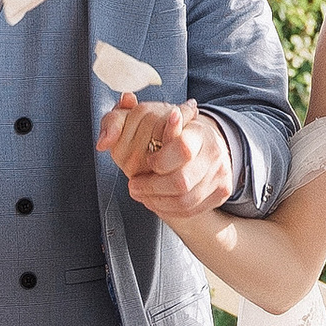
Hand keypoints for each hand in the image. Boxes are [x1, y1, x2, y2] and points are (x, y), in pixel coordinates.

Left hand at [98, 94, 235, 216]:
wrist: (206, 142)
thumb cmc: (170, 129)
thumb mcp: (144, 116)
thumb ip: (119, 121)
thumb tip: (104, 141)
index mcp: (197, 130)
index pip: (182, 148)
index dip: (159, 161)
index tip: (147, 162)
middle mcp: (213, 151)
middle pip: (180, 181)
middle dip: (151, 188)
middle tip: (134, 185)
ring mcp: (220, 173)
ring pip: (184, 200)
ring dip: (156, 201)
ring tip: (142, 194)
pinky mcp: (221, 191)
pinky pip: (192, 209)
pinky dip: (169, 209)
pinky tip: (157, 201)